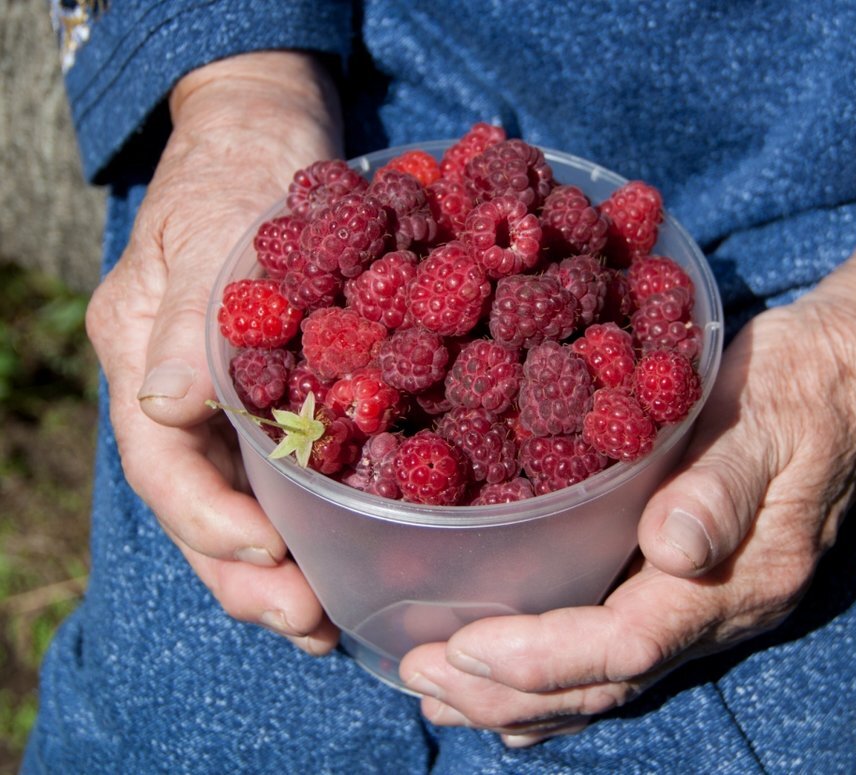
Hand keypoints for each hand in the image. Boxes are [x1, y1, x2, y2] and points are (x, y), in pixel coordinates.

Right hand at [85, 52, 343, 652]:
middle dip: (250, 576)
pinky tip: (358, 556)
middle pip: (206, 506)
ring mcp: (237, 400)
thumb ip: (190, 310)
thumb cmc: (237, 165)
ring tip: (332, 623)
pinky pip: (297, 470)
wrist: (272, 133)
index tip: (268, 558)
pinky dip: (322, 518)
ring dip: (287, 569)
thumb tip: (165, 402)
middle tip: (309, 626)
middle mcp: (187, 394)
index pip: (162, 462)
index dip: (208, 522)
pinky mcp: (292, 394)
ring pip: (250, 503)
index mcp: (148, 358)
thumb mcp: (212, 222)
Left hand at [398, 195, 855, 744]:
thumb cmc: (806, 382)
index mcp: (741, 578)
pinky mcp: (692, 584)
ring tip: (440, 694)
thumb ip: (724, 485)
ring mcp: (708, 605)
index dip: (541, 657)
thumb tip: (671, 551)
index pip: (628, 644)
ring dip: (522, 697)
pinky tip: (505, 684)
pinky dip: (554, 678)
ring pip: (608, 681)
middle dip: (509, 692)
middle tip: (419, 678)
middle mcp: (723, 611)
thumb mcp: (771, 414)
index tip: (459, 645)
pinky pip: (618, 653)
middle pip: (607, 683)